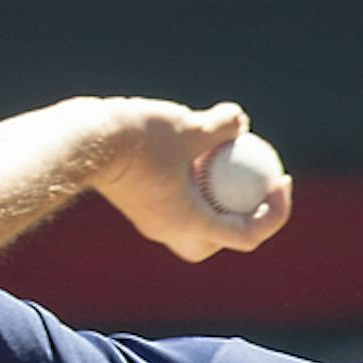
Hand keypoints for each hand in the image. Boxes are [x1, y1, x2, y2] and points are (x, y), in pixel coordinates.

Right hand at [91, 99, 292, 261]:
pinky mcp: (142, 205)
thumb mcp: (188, 126)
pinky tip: (198, 151)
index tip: (280, 182)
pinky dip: (196, 186)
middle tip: (258, 184)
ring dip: (218, 202)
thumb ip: (220, 127)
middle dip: (244, 220)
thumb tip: (242, 122)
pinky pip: (179, 204)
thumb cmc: (136, 137)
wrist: (83, 143)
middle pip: (220, 241)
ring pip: (197, 224)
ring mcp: (154, 221)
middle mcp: (172, 231)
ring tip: (226, 164)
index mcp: (190, 224)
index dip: (274, 214)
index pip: (247, 235)